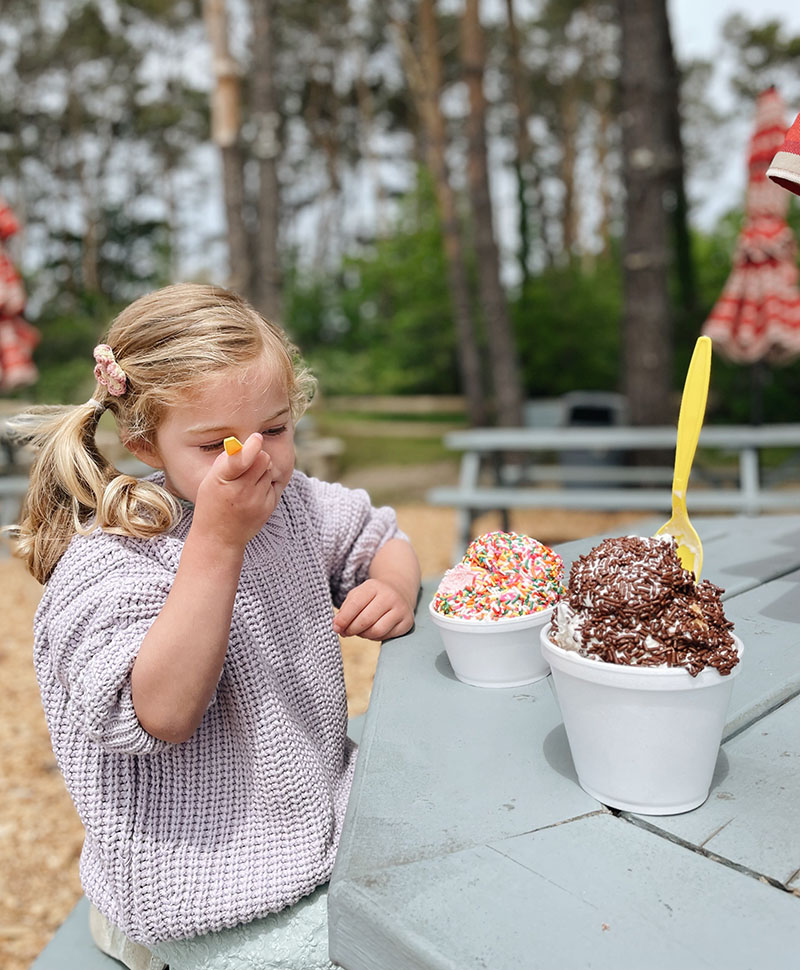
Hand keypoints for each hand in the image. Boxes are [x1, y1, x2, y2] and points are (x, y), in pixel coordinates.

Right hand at [193, 433, 277, 547]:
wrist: (219, 538)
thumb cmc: (212, 503)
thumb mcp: (210, 481)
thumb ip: (226, 461)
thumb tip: (246, 444)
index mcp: (221, 481)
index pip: (240, 460)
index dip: (251, 447)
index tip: (256, 438)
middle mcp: (241, 491)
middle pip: (263, 460)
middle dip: (258, 456)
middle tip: (250, 462)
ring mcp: (256, 501)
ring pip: (269, 471)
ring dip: (262, 471)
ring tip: (248, 482)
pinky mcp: (268, 508)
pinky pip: (274, 484)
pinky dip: (266, 484)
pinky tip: (254, 493)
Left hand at [333, 578, 415, 640]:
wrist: (399, 591)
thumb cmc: (373, 596)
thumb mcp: (358, 595)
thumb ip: (345, 609)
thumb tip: (338, 627)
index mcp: (373, 586)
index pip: (355, 604)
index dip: (343, 619)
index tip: (335, 627)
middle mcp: (389, 596)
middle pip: (365, 620)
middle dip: (351, 629)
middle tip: (345, 632)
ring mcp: (400, 609)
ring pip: (376, 631)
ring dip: (363, 635)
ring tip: (359, 631)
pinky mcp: (407, 622)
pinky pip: (386, 636)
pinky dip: (375, 637)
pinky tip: (372, 631)